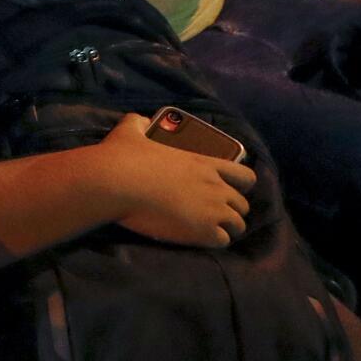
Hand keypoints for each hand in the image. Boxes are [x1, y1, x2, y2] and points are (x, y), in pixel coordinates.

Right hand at [101, 113, 253, 246]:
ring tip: (207, 231)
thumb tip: (141, 120)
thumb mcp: (130, 132)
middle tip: (212, 215)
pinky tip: (198, 239)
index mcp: (204, 163)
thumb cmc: (123, 157)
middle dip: (231, 211)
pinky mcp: (203, 230)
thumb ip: (139, 123)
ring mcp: (212, 209)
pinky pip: (223, 241)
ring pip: (238, 225)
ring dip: (225, 228)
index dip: (241, 186)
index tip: (228, 190)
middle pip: (243, 205)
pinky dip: (213, 241)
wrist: (114, 183)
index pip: (245, 176)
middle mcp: (215, 186)